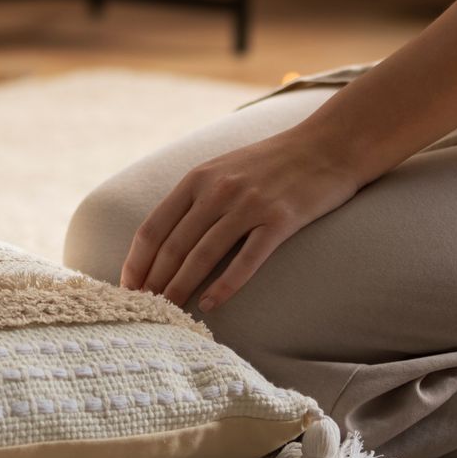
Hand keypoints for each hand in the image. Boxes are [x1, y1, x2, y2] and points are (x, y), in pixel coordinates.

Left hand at [120, 124, 362, 314]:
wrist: (328, 145)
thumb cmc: (273, 162)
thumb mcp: (224, 167)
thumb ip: (196, 196)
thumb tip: (165, 237)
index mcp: (198, 177)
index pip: (153, 226)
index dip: (136, 261)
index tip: (127, 287)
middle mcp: (218, 189)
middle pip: (174, 246)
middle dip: (154, 282)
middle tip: (143, 309)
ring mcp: (249, 204)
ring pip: (203, 255)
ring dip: (181, 288)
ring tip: (169, 312)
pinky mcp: (280, 220)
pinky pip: (246, 260)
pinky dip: (225, 286)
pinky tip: (211, 305)